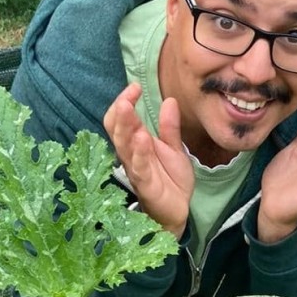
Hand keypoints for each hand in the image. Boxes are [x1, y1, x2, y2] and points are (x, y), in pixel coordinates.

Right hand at [103, 83, 194, 238]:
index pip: (122, 119)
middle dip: (120, 110)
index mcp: (136, 143)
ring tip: (129, 108)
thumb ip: (170, 127)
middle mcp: (131, 154)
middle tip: (128, 94)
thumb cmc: (170, 181)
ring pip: (123, 145)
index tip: (134, 86)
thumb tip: (170, 100)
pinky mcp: (144, 184)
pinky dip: (139, 152)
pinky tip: (142, 138)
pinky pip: (138, 167)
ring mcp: (136, 169)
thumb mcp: (174, 149)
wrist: (179, 210)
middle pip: (117, 130)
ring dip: (125, 126)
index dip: (124, 102)